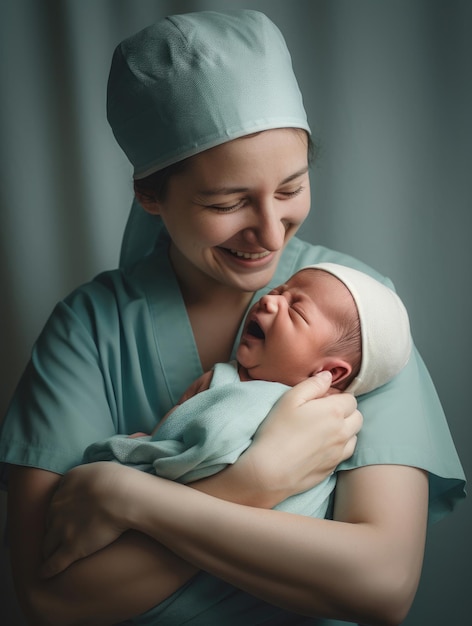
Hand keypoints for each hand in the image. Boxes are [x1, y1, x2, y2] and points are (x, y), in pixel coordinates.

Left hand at [41, 461, 135, 577]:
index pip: (57, 500)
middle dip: (53, 528)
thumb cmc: (118, 480)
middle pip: (50, 521)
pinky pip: (53, 563)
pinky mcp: (71, 548)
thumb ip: (86, 477)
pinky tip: (44, 574)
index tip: (67, 514)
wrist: (122, 496)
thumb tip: (89, 482)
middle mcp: (58, 507)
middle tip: (60, 534)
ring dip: (48, 549)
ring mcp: (62, 529)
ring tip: (49, 556)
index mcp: (66, 486)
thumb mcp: (97, 469)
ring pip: (48, 543)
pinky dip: (47, 570)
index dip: (62, 509)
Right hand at [239, 371, 362, 503]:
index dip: (337, 397)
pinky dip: (339, 446)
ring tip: (323, 429)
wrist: (271, 470)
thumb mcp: (290, 399)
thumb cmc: (278, 430)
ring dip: (345, 429)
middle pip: (357, 417)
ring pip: (354, 436)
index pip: (350, 399)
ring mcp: (340, 452)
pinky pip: (345, 453)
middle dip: (346, 412)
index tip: (321, 400)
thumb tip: (328, 376)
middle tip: (324, 413)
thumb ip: (313, 384)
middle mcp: (343, 432)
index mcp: (334, 411)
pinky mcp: (333, 467)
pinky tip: (321, 446)